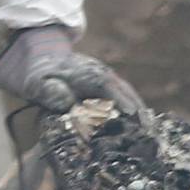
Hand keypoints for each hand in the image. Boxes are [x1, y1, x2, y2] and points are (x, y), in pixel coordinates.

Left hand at [0, 26, 147, 120]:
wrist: (43, 56)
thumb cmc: (40, 74)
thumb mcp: (37, 84)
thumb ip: (51, 93)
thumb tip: (68, 104)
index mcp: (86, 74)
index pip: (109, 87)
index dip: (122, 101)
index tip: (133, 116)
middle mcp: (102, 74)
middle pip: (126, 91)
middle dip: (139, 111)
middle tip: (151, 133)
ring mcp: (106, 79)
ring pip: (128, 95)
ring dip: (140, 113)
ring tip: (151, 133)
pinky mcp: (107, 85)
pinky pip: (124, 97)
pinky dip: (134, 110)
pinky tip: (141, 126)